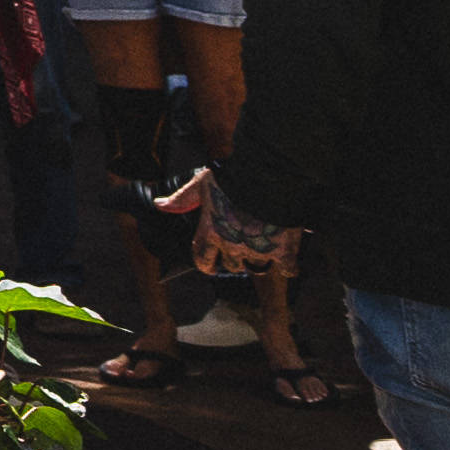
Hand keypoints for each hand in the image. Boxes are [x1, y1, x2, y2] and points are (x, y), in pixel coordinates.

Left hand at [162, 170, 296, 279]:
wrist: (269, 178)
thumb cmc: (233, 179)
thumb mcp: (201, 184)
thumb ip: (182, 198)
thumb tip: (160, 205)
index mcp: (211, 233)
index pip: (202, 260)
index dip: (207, 264)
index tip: (212, 265)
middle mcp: (232, 246)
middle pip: (232, 265)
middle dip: (236, 257)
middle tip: (243, 243)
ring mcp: (258, 252)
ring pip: (257, 267)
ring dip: (261, 259)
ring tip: (264, 245)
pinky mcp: (284, 253)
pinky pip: (288, 270)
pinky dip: (289, 265)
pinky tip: (288, 256)